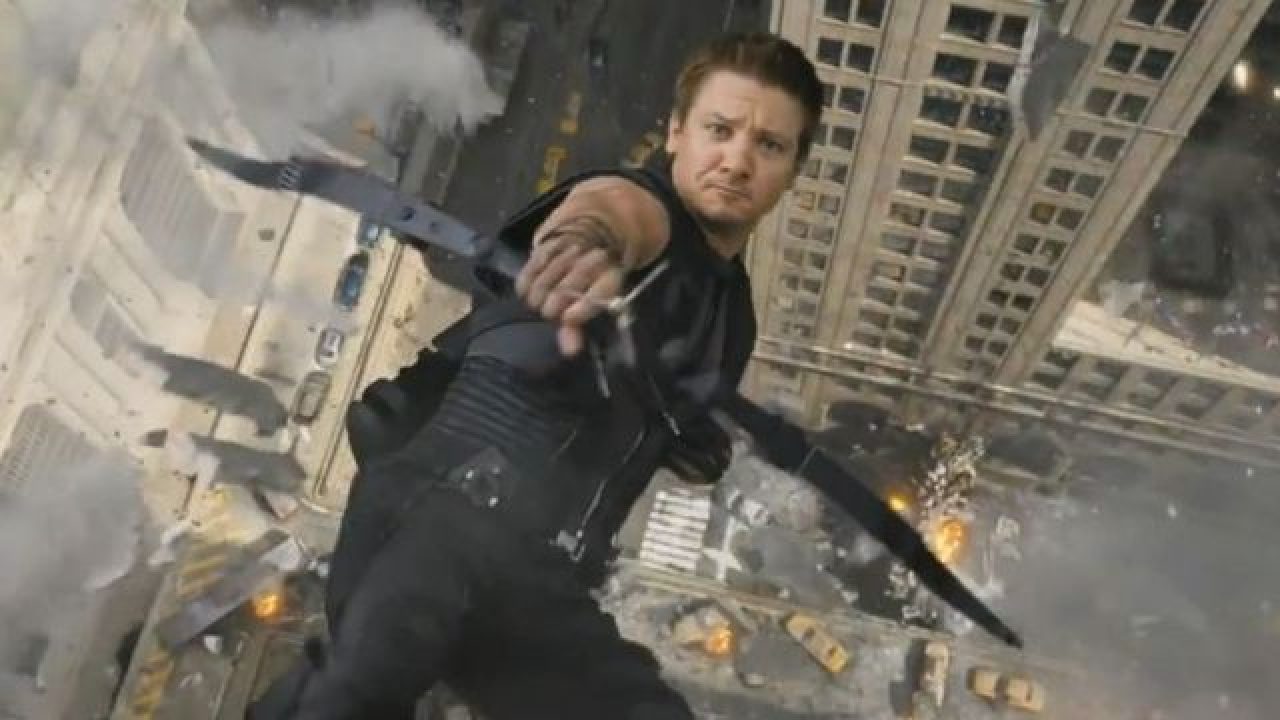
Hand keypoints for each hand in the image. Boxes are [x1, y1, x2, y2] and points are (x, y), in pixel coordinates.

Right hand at [515, 229, 623, 355]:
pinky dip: (527, 281)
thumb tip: (568, 350)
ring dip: (538, 295)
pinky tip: (527, 291)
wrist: (589, 236)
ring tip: (537, 304)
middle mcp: (594, 258)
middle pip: (568, 286)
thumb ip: (577, 329)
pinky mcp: (550, 241)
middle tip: (548, 313)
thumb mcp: (591, 304)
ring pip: (548, 275)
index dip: (583, 307)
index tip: (567, 318)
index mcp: (612, 274)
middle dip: (553, 304)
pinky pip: (533, 264)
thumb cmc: (589, 282)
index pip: (600, 290)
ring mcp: (572, 247)